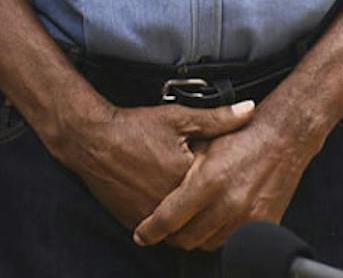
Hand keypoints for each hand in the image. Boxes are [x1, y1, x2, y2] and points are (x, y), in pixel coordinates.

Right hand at [55, 100, 255, 230]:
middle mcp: (167, 202)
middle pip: (200, 214)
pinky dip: (168, 223)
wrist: (93, 140)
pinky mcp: (132, 220)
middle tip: (219, 195)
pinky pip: (158, 232)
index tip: (233, 174)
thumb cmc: (136, 127)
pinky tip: (173, 205)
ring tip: (198, 204)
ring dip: (189, 220)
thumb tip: (250, 109)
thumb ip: (218, 119)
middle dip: (210, 207)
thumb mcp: (180, 117)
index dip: (226, 182)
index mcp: (185, 178)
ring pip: (180, 229)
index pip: (217, 191)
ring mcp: (148, 215)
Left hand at [132, 108, 314, 250]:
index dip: (151, 230)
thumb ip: (181, 170)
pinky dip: (221, 234)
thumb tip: (156, 191)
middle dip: (173, 235)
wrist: (285, 135)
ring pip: (207, 244)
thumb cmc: (246, 135)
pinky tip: (218, 218)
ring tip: (195, 219)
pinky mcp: (263, 223)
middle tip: (170, 226)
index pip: (169, 219)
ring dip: (198, 236)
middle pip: (186, 238)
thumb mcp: (205, 142)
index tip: (143, 234)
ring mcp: (247, 216)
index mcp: (209, 180)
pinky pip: (231, 241)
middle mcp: (228, 202)